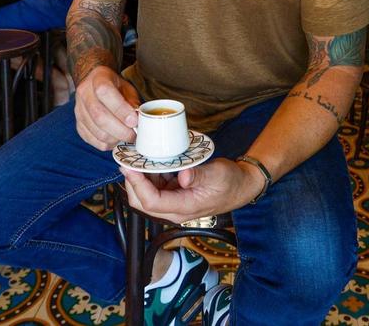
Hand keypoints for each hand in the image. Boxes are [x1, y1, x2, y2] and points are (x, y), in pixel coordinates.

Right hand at [73, 66, 140, 150]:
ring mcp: (78, 110)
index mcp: (98, 79)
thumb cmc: (114, 86)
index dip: (121, 109)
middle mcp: (84, 94)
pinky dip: (106, 144)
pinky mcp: (78, 124)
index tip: (134, 121)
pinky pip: (91, 140)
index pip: (105, 93)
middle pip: (99, 117)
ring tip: (126, 137)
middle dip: (120, 130)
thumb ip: (132, 101)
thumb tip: (137, 119)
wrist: (95, 84)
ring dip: (115, 139)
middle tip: (133, 135)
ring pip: (96, 131)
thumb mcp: (126, 87)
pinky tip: (115, 139)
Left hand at [120, 158, 261, 223]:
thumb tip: (183, 176)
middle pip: (142, 202)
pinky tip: (148, 161)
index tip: (130, 167)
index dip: (137, 185)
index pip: (151, 202)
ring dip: (138, 178)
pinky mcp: (174, 195)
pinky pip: (154, 188)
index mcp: (184, 208)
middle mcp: (175, 210)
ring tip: (135, 158)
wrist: (240, 187)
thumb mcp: (217, 175)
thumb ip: (199, 175)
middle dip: (132, 182)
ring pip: (145, 195)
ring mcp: (173, 203)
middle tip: (128, 160)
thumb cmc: (230, 182)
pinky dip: (147, 176)